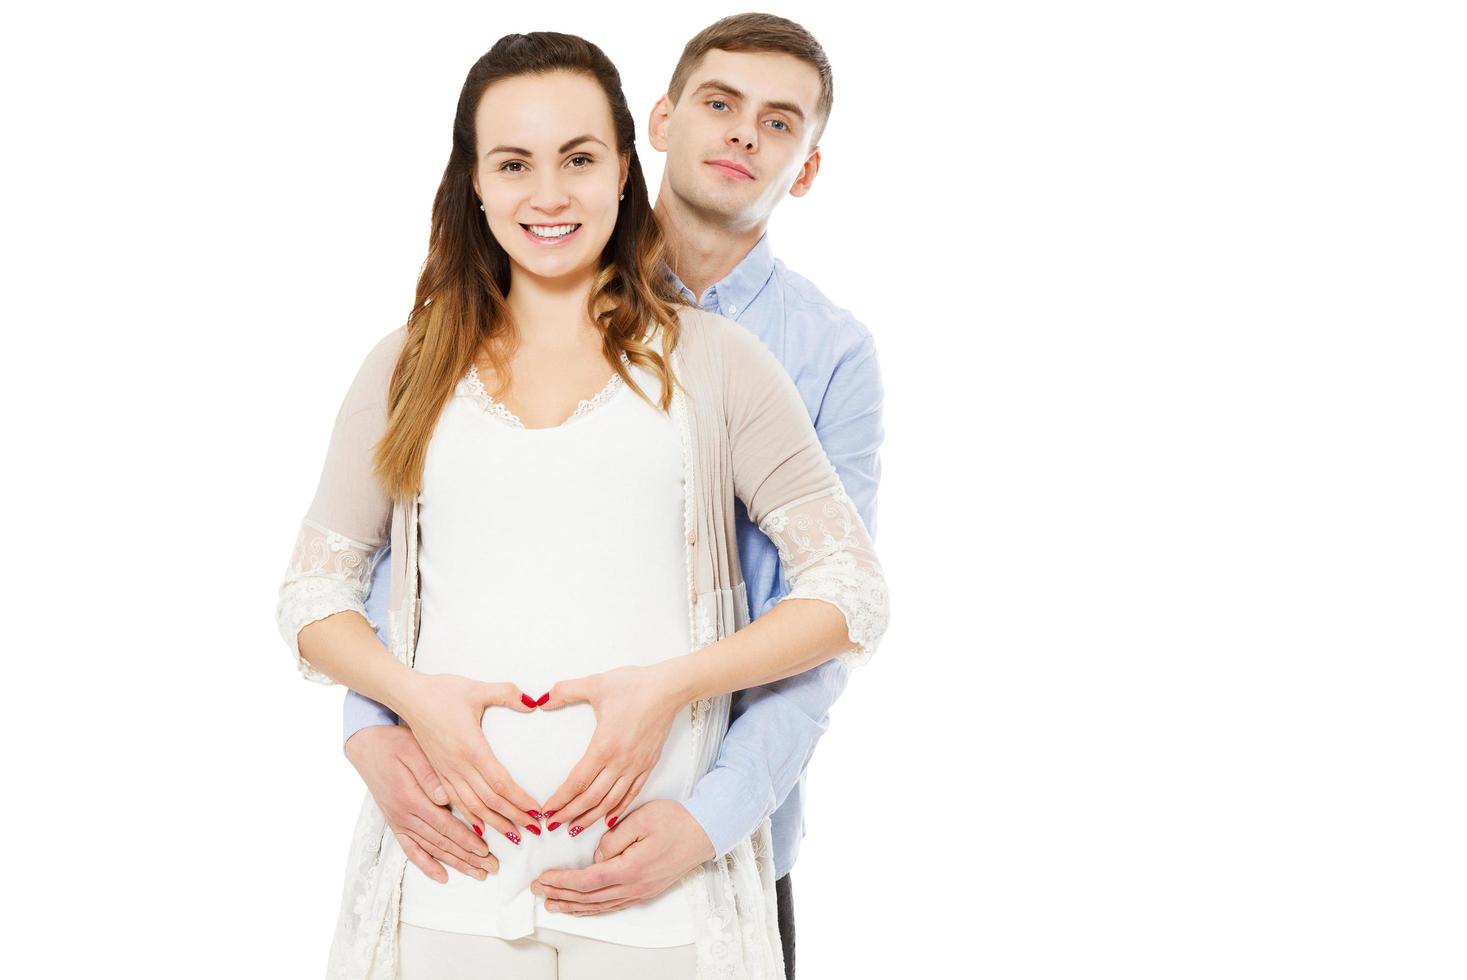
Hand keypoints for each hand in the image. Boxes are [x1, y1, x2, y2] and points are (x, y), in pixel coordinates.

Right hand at [345, 724, 499, 880]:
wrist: (366, 746)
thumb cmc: (394, 743)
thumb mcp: (413, 750)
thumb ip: (429, 774)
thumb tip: (444, 797)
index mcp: (411, 799)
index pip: (445, 826)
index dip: (466, 840)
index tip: (486, 850)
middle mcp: (404, 816)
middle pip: (442, 843)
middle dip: (468, 857)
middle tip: (492, 867)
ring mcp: (399, 822)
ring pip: (431, 849)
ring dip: (456, 863)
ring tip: (478, 873)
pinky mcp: (395, 823)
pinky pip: (411, 850)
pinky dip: (427, 865)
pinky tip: (442, 877)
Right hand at [396, 672, 542, 842]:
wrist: (407, 697)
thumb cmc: (441, 691)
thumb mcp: (477, 689)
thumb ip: (506, 694)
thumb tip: (533, 701)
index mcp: (470, 748)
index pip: (500, 783)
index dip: (520, 800)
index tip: (537, 811)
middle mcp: (457, 766)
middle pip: (489, 801)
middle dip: (513, 817)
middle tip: (534, 829)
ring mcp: (445, 772)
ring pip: (471, 807)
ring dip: (493, 823)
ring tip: (513, 836)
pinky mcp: (436, 772)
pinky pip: (453, 802)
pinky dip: (468, 819)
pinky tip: (478, 831)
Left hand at [530, 800, 714, 913]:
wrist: (706, 832)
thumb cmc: (677, 822)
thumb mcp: (641, 819)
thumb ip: (613, 838)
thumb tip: (597, 855)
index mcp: (631, 868)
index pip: (587, 880)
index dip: (562, 882)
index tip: (544, 878)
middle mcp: (634, 886)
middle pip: (588, 897)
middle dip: (560, 894)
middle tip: (538, 890)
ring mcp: (641, 891)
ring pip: (599, 905)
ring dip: (573, 906)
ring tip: (552, 904)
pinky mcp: (645, 890)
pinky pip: (612, 905)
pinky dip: (592, 908)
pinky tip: (583, 907)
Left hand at [537, 664, 685, 833]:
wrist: (669, 688)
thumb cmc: (635, 685)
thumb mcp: (595, 684)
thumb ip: (565, 691)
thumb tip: (543, 700)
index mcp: (604, 746)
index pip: (577, 782)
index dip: (560, 800)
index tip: (546, 811)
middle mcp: (620, 762)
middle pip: (591, 798)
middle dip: (569, 814)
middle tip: (552, 825)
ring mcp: (636, 766)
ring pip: (610, 801)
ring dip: (590, 817)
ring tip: (575, 828)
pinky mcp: (648, 765)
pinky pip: (631, 794)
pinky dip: (618, 809)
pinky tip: (608, 818)